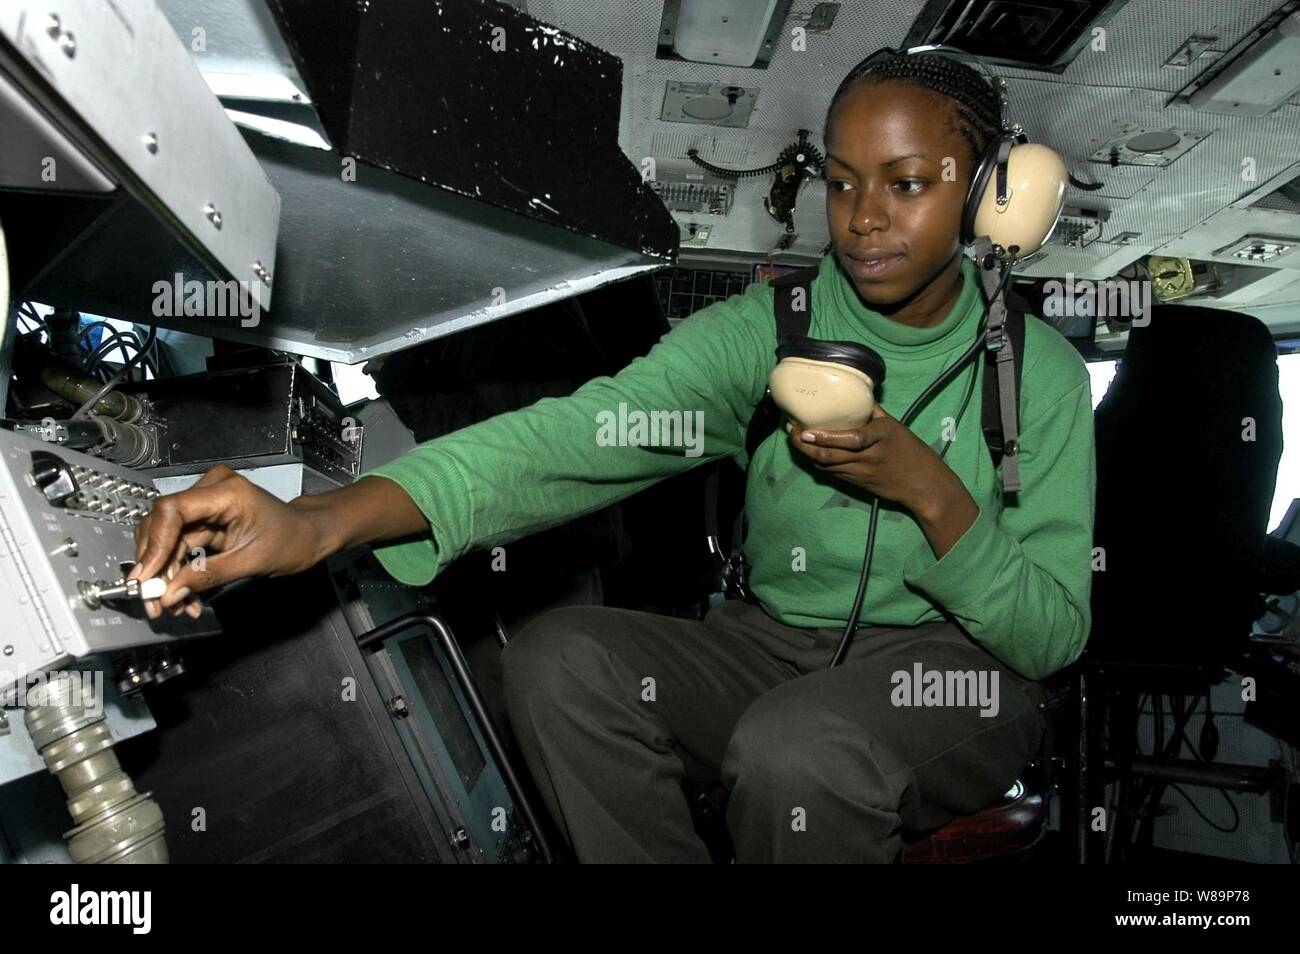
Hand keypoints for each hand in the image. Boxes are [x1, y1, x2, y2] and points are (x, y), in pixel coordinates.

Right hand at [129, 464, 325, 618]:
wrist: (309, 535)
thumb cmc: (293, 538)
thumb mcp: (253, 560)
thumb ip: (209, 575)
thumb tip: (169, 593)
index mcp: (226, 491)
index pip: (172, 510)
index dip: (154, 545)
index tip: (146, 576)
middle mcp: (210, 492)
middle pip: (163, 527)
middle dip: (157, 567)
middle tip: (154, 601)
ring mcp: (205, 507)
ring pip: (168, 541)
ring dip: (167, 576)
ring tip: (176, 605)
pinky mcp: (204, 523)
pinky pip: (180, 547)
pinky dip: (179, 573)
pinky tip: (185, 596)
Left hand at [786, 403, 958, 518]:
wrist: (923, 484)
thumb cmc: (910, 450)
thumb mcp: (895, 426)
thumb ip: (873, 411)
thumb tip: (855, 391)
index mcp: (882, 436)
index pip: (853, 439)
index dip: (826, 437)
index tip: (807, 430)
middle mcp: (870, 455)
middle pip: (830, 455)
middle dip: (805, 445)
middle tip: (792, 430)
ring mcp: (862, 472)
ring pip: (826, 466)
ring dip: (807, 454)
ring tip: (795, 439)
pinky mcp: (857, 483)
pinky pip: (832, 473)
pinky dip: (818, 463)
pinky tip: (809, 452)